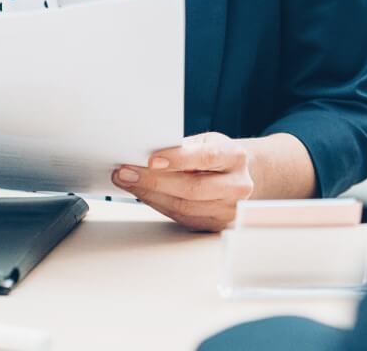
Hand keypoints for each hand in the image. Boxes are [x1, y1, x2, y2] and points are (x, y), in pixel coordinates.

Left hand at [113, 131, 255, 230]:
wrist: (241, 176)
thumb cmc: (218, 156)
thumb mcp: (207, 142)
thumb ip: (184, 148)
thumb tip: (144, 153)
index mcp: (236, 157)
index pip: (207, 157)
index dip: (178, 159)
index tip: (151, 160)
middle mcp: (237, 186)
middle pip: (192, 188)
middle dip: (154, 181)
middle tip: (125, 173)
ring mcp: (228, 209)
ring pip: (184, 207)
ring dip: (150, 195)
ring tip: (127, 183)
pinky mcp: (216, 225)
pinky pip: (182, 218)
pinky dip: (159, 205)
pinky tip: (143, 194)